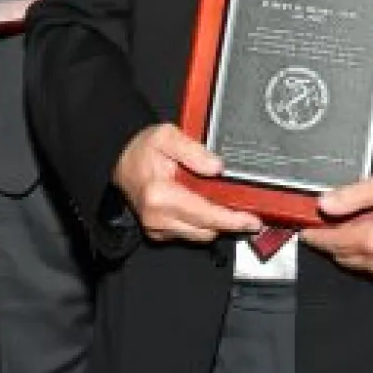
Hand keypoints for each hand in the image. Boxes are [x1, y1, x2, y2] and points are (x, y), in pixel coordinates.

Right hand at [112, 123, 263, 243]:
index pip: (206, 215)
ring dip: (215, 224)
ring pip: (199, 236)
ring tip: (226, 207)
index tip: (253, 221)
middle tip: (248, 213)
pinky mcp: (157, 233)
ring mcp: (156, 228)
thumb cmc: (141, 148)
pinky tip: (205, 207)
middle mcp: (157, 217)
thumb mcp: (166, 136)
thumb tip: (217, 166)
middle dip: (228, 223)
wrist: (119, 159)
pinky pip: (188, 234)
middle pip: (206, 230)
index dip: (233, 220)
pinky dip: (200, 224)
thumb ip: (193, 150)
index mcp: (160, 195)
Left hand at [303, 169, 372, 285]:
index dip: (313, 235)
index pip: (329, 242)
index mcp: (371, 241)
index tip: (303, 229)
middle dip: (330, 241)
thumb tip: (323, 203)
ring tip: (350, 227)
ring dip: (348, 249)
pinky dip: (367, 257)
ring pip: (357, 264)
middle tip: (327, 223)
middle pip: (340, 256)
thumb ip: (351, 196)